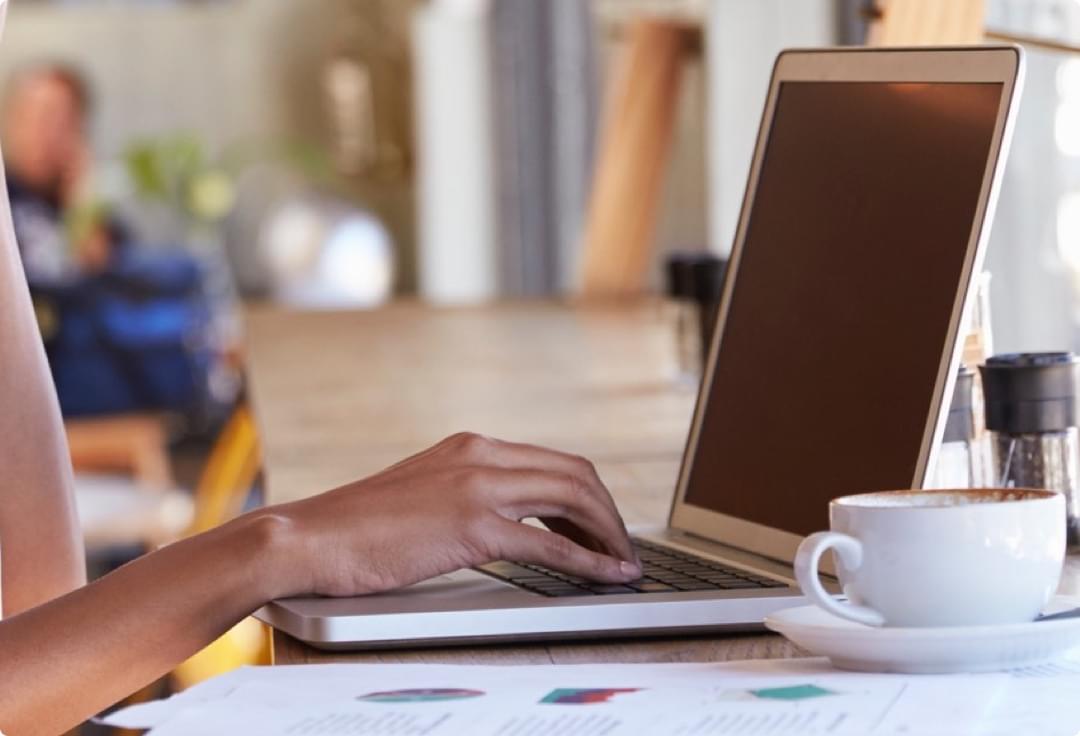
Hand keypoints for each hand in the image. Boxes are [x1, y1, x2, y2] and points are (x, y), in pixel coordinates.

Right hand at [270, 433, 641, 597]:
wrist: (310, 537)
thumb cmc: (358, 526)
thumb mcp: (423, 493)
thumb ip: (465, 493)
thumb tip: (507, 519)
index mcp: (470, 446)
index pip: (552, 461)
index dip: (588, 495)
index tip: (600, 525)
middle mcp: (480, 455)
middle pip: (575, 473)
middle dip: (608, 512)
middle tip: (620, 546)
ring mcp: (477, 487)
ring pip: (572, 499)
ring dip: (607, 532)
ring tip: (621, 561)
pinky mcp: (471, 526)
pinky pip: (551, 546)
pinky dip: (589, 562)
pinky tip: (608, 575)